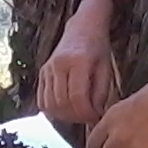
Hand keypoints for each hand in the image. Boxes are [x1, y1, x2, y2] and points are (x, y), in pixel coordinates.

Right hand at [37, 5, 117, 124]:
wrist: (82, 29)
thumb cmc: (97, 49)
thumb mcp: (106, 69)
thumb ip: (101, 94)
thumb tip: (95, 117)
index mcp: (78, 61)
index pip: (78, 97)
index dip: (86, 113)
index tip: (96, 117)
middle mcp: (59, 65)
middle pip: (62, 102)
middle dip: (76, 117)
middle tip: (88, 118)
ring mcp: (47, 69)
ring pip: (49, 104)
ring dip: (64, 116)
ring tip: (77, 115)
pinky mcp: (42, 72)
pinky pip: (41, 100)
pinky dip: (51, 110)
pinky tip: (65, 110)